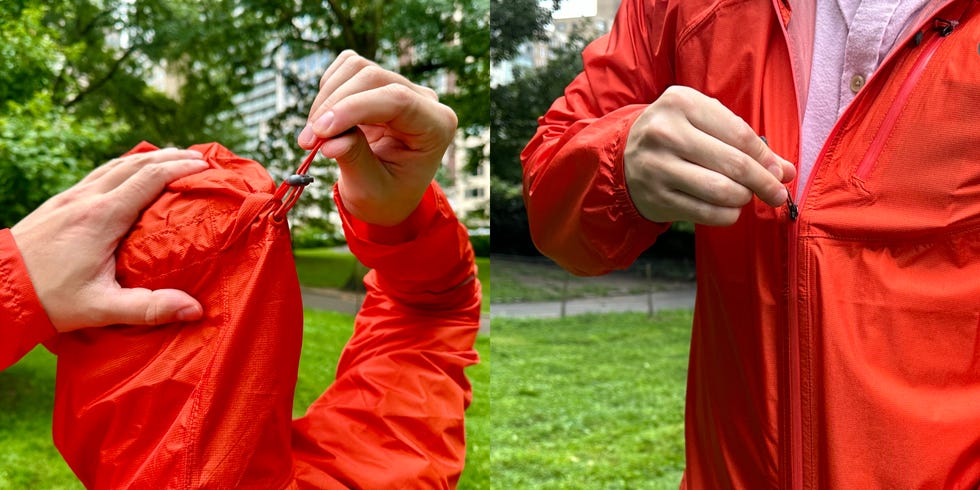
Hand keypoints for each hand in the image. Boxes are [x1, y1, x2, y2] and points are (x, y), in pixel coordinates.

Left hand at [10, 149, 208, 331]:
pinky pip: (99, 174)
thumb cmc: (49, 300)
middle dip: (171, 157)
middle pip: (136, 163)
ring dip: (148, 158)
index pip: (149, 178)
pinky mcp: (59, 203)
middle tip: (199, 159)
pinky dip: (124, 167)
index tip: (205, 167)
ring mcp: (70, 197)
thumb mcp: (101, 308)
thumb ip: (149, 308)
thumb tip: (195, 309)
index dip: (180, 168)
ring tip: (172, 159)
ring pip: (115, 165)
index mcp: (102, 217)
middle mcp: (87, 198)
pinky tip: (130, 174)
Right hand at [297, 50, 457, 225]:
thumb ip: (354, 160)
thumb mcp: (370, 189)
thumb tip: (328, 141)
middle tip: (308, 142)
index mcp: (436, 127)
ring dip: (326, 99)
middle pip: (372, 77)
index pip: (397, 99)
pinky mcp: (380, 82)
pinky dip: (328, 89)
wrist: (389, 195)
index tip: (319, 132)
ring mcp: (402, 86)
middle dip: (333, 105)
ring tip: (315, 136)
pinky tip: (326, 120)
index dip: (353, 109)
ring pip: (356, 67)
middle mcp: (424, 100)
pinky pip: (348, 66)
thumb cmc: (386, 197)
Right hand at [624, 85, 795, 225]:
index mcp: (681, 102)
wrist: (623, 157)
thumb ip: (744, 141)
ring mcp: (658, 166)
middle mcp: (665, 132)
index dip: (766, 157)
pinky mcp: (656, 196)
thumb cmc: (675, 136)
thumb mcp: (703, 123)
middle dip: (763, 182)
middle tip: (775, 193)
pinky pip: (705, 212)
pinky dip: (726, 215)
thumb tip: (785, 171)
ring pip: (722, 190)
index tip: (779, 172)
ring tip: (744, 196)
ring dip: (743, 198)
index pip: (740, 134)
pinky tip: (728, 209)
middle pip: (734, 164)